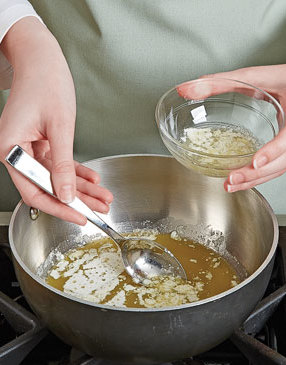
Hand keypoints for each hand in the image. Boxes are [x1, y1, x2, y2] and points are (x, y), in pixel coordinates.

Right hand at [0, 17, 112, 224]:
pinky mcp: (42, 143)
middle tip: (99, 208)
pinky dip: (77, 171)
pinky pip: (61, 163)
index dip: (58, 207)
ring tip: (103, 196)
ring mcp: (30, 148)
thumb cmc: (46, 83)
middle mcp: (18, 152)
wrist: (43, 60)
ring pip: (58, 177)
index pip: (34, 191)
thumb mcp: (59, 128)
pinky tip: (93, 179)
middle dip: (77, 199)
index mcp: (12, 150)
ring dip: (81, 187)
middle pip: (49, 186)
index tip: (79, 216)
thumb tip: (66, 194)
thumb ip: (62, 164)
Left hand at [177, 65, 285, 191]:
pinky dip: (259, 173)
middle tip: (231, 179)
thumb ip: (220, 82)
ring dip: (255, 179)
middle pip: (281, 162)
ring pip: (279, 168)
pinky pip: (276, 166)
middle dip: (255, 174)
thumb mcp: (254, 76)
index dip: (274, 151)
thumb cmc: (283, 78)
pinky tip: (242, 176)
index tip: (256, 162)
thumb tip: (186, 89)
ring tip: (231, 184)